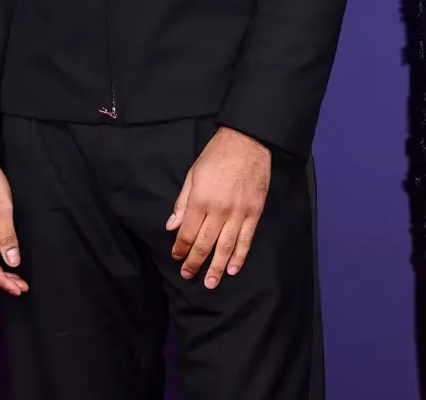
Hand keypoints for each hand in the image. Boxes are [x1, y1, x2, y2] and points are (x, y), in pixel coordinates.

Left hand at [167, 127, 270, 288]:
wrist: (247, 142)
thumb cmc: (216, 155)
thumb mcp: (193, 174)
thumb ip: (183, 202)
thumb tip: (172, 226)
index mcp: (200, 200)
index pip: (188, 232)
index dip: (180, 247)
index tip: (176, 257)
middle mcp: (219, 210)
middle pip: (205, 244)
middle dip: (195, 262)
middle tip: (188, 276)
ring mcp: (238, 213)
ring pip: (226, 247)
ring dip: (217, 267)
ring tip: (211, 283)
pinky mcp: (254, 212)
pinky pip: (246, 239)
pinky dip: (240, 256)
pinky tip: (233, 269)